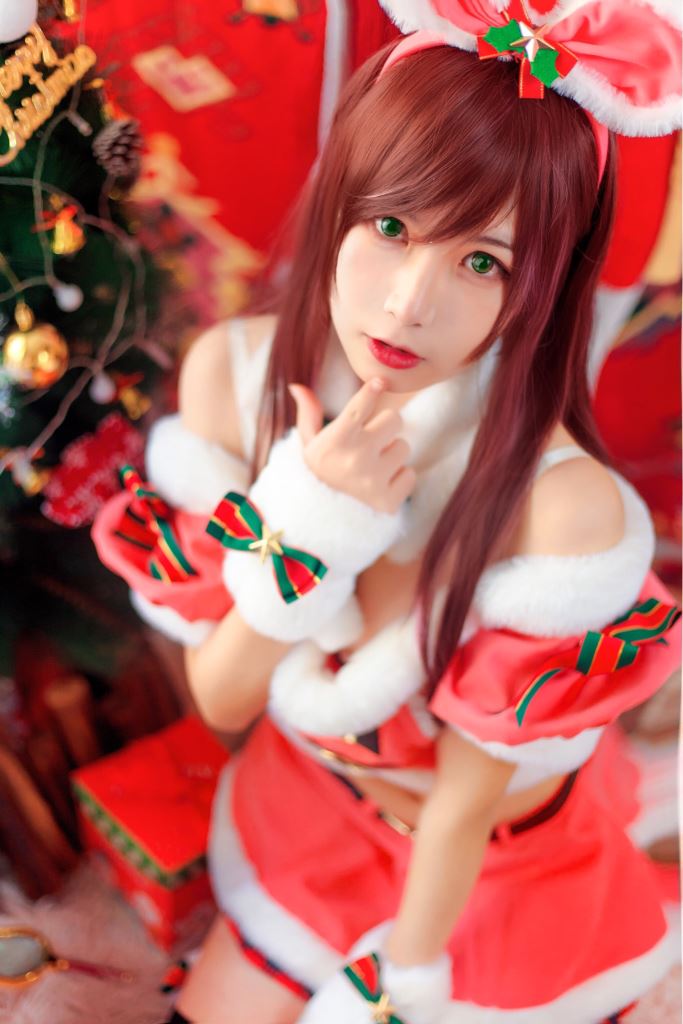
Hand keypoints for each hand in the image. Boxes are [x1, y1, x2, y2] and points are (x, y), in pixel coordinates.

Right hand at [289, 378, 415, 514]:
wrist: (321, 518)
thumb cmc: (320, 471)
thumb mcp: (309, 444)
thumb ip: (308, 414)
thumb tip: (297, 386)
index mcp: (336, 440)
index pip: (360, 406)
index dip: (371, 391)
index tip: (380, 382)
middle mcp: (355, 459)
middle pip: (395, 420)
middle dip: (386, 425)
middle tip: (372, 439)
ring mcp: (373, 481)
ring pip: (404, 447)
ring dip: (392, 453)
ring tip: (372, 466)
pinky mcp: (389, 501)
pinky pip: (410, 475)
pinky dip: (399, 479)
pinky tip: (380, 484)